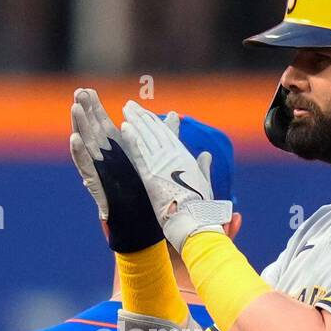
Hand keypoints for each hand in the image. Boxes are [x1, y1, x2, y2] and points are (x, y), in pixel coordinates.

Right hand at [69, 87, 169, 253]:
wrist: (147, 219)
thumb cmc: (150, 190)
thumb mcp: (159, 155)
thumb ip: (164, 135)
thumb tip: (174, 115)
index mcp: (118, 150)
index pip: (103, 124)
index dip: (95, 108)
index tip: (89, 90)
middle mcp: (106, 158)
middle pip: (91, 130)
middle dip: (85, 111)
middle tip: (78, 92)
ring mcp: (100, 170)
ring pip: (85, 144)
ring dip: (79, 126)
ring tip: (74, 108)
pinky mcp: (97, 184)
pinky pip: (86, 167)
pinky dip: (79, 153)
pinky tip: (74, 138)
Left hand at [119, 99, 232, 252]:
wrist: (197, 224)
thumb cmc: (202, 209)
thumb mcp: (205, 184)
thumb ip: (203, 167)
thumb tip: (206, 154)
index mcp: (185, 160)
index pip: (168, 137)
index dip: (156, 123)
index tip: (146, 113)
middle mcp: (174, 159)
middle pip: (155, 133)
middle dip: (142, 118)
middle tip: (130, 106)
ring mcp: (163, 166)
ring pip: (147, 139)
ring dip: (136, 123)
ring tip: (126, 110)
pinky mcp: (152, 177)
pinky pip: (140, 155)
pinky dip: (132, 140)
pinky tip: (124, 127)